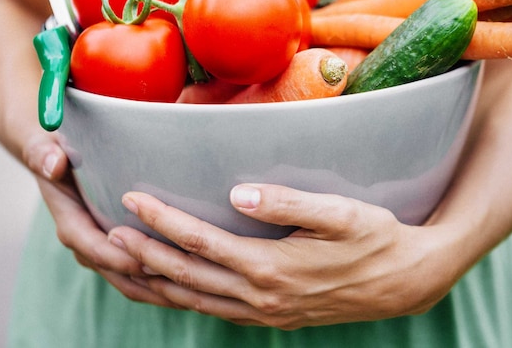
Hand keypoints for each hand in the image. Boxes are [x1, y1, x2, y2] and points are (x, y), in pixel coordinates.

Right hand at [21, 133, 180, 306]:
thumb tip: (53, 163)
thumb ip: (43, 153)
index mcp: (70, 222)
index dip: (120, 258)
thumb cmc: (56, 149)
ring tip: (195, 292)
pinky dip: (162, 284)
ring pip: (131, 282)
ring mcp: (102, 251)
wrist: (54, 160)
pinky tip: (192, 286)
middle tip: (184, 282)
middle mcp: (86, 243)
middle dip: (148, 282)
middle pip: (117, 273)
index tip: (149, 261)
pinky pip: (140, 276)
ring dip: (159, 290)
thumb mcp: (45, 146)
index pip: (94, 248)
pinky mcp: (118, 251)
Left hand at [107, 184, 460, 328]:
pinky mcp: (272, 317)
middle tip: (106, 233)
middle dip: (142, 254)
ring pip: (194, 301)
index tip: (132, 196)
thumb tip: (238, 192)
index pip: (201, 242)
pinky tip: (170, 284)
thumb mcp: (341, 214)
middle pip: (186, 277)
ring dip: (155, 282)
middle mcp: (261, 297)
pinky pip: (214, 310)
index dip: (163, 220)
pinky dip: (183, 297)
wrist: (405, 283)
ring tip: (121, 262)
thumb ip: (288, 203)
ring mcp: (264, 313)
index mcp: (271, 268)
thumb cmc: (376, 239)